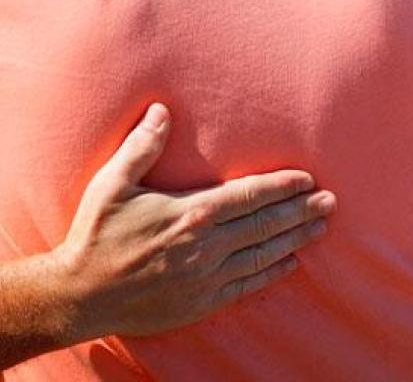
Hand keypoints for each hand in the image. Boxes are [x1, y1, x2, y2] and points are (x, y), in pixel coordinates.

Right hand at [53, 103, 334, 341]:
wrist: (81, 294)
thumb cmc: (95, 234)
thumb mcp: (111, 183)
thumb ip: (141, 147)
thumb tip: (161, 111)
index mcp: (189, 213)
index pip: (248, 196)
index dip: (281, 186)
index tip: (307, 179)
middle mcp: (205, 246)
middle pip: (264, 225)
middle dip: (301, 211)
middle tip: (331, 202)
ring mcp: (205, 278)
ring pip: (262, 255)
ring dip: (294, 239)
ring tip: (320, 227)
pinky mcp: (201, 302)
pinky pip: (246, 286)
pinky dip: (271, 273)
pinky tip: (290, 263)